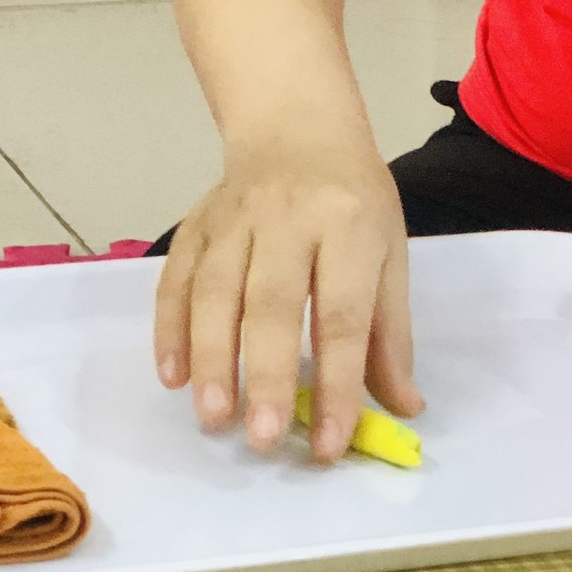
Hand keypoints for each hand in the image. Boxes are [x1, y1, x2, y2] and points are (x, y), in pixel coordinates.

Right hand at [152, 140, 421, 463]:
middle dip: (265, 374)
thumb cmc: (352, 201)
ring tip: (213, 418)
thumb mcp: (389, 254)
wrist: (297, 126)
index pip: (344, 314)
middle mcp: (289, 218)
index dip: (337, 382)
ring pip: (215, 290)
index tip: (329, 445)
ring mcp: (234, 218)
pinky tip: (172, 376)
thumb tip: (402, 408)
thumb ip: (390, 335)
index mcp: (349, 225)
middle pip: (273, 302)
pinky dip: (169, 327)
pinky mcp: (196, 223)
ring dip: (211, 358)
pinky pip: (176, 277)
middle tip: (262, 439)